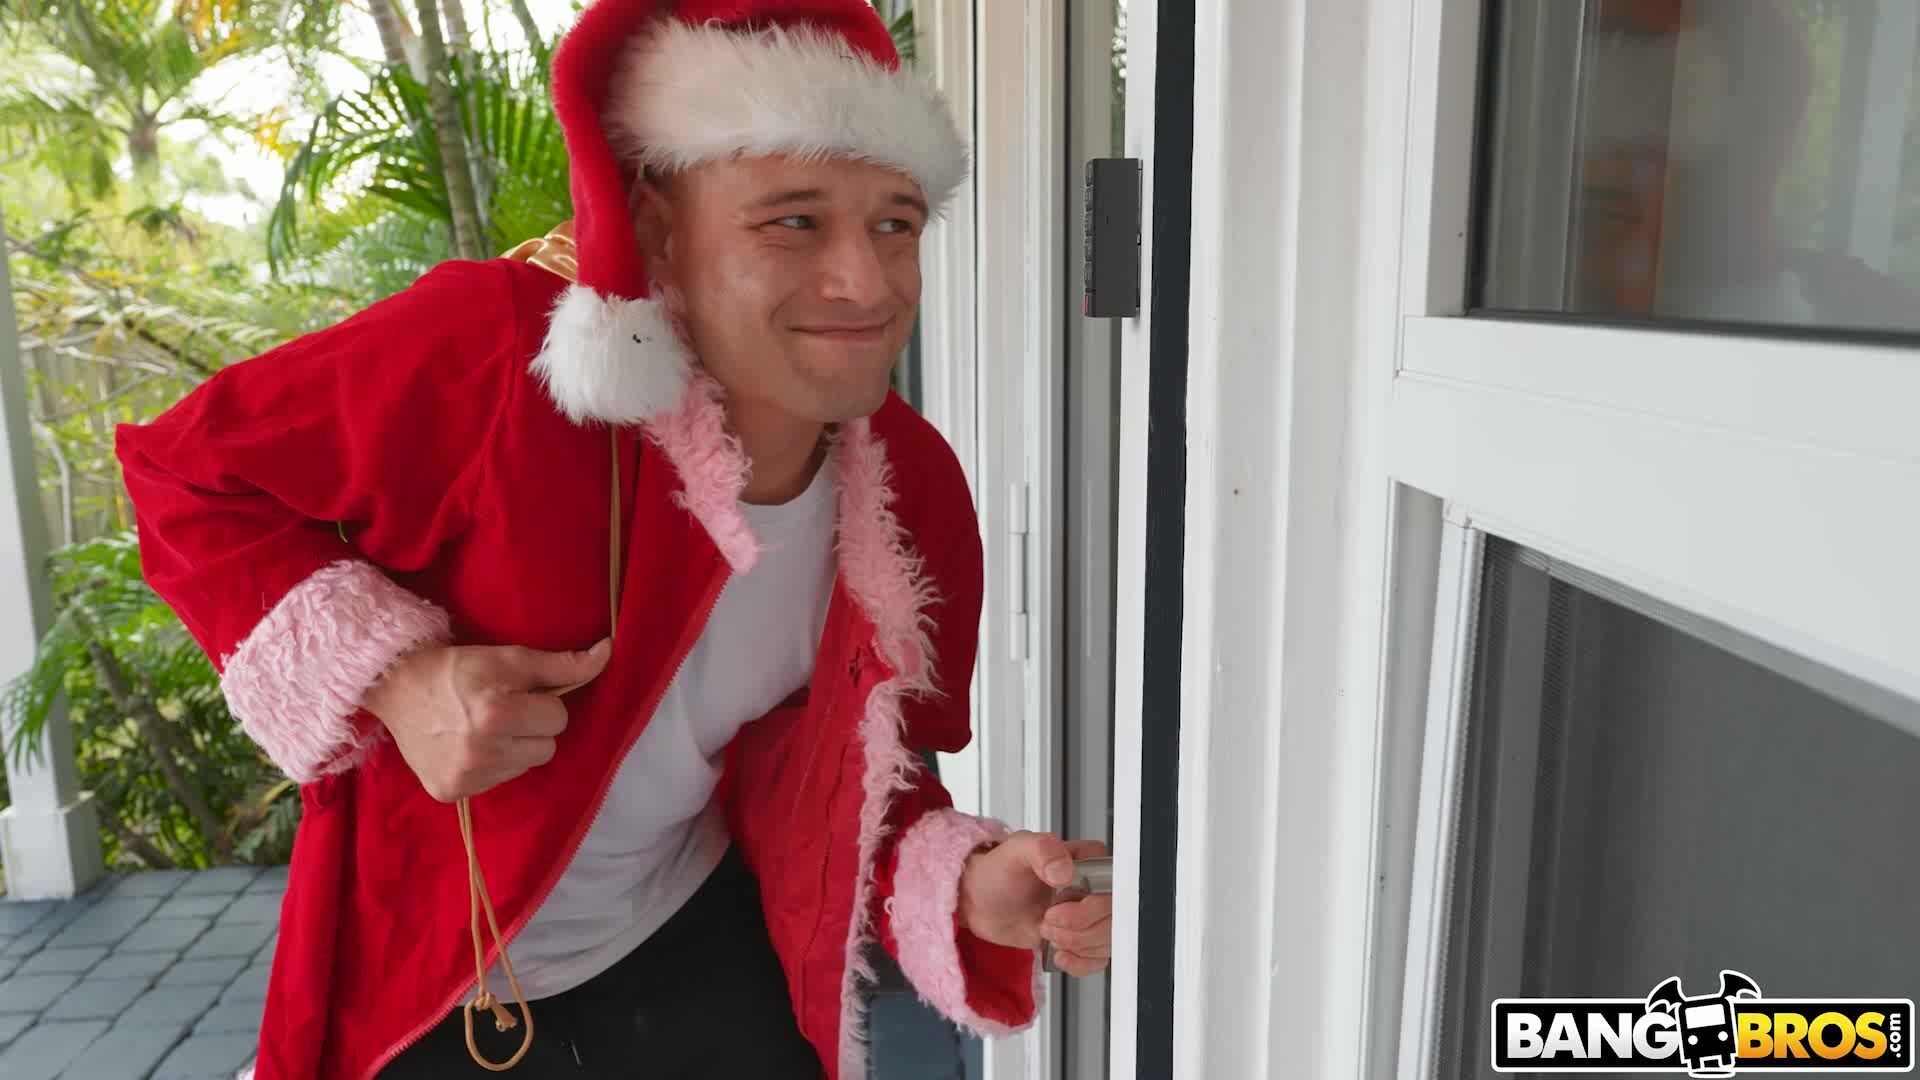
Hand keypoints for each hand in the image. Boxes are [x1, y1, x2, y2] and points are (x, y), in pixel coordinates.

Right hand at [362, 639, 610, 801]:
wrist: (397, 687)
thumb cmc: (458, 668)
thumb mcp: (510, 658)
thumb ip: (562, 664)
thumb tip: (607, 653)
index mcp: (497, 714)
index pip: (558, 718)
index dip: (543, 702)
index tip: (518, 693)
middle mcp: (482, 751)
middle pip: (547, 748)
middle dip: (533, 727)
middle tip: (503, 710)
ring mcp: (465, 777)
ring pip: (525, 766)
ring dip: (514, 748)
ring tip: (485, 728)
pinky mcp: (450, 792)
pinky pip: (498, 781)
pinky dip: (491, 765)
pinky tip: (469, 746)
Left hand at [958, 832, 1112, 977]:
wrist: (982, 903)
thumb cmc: (999, 871)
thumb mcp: (1016, 850)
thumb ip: (1042, 850)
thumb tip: (1064, 871)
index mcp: (1087, 861)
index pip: (1116, 885)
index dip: (1092, 902)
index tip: (1060, 903)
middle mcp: (1093, 888)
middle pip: (1115, 917)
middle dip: (1079, 928)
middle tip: (1048, 920)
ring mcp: (1089, 915)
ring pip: (1109, 940)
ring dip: (1076, 945)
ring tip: (1048, 932)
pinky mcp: (1081, 938)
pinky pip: (1099, 959)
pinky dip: (1079, 962)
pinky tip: (1058, 953)